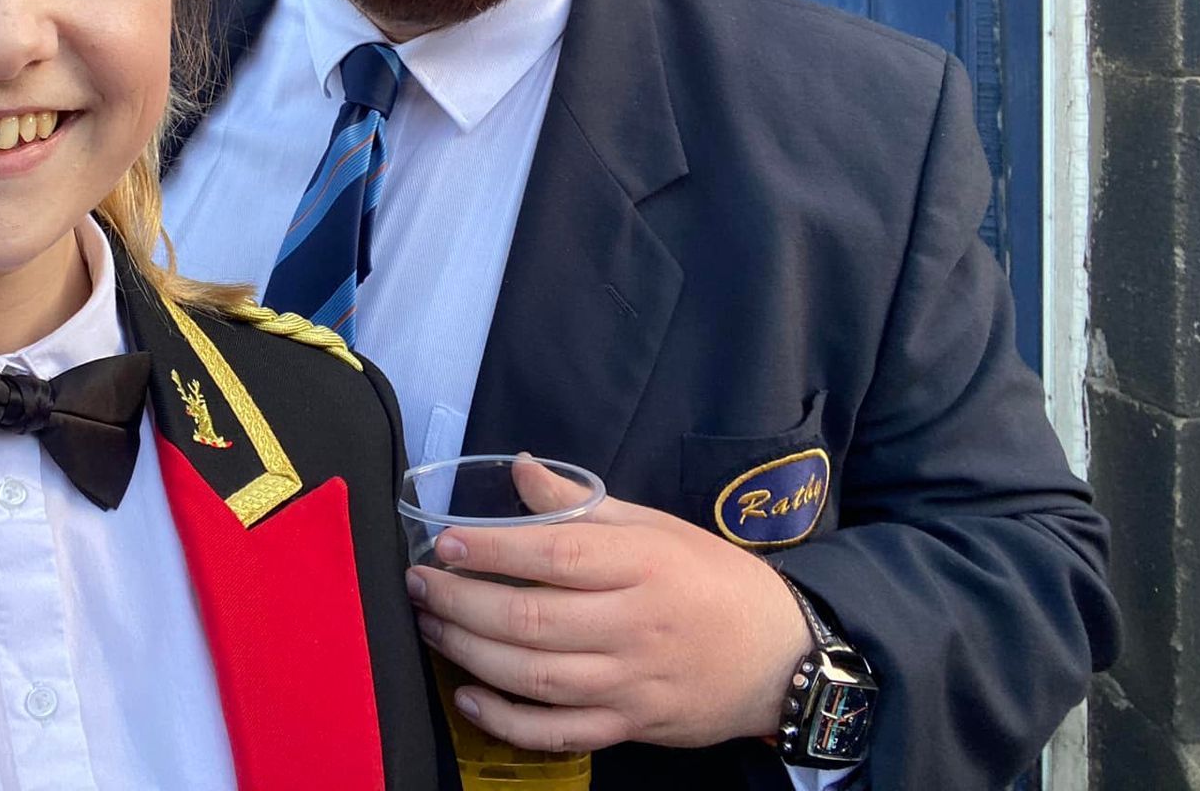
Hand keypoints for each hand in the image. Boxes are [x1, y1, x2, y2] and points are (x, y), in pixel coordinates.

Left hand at [405, 457, 810, 752]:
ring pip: (536, 677)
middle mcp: (634, 625)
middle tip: (419, 586)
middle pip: (533, 619)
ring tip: (431, 627)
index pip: (556, 554)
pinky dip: (506, 721)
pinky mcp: (629, 726)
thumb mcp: (654, 526)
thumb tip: (518, 468)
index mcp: (643, 564)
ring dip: (470, 652)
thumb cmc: (709, 579)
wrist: (779, 656)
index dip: (493, 549)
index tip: (444, 543)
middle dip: (461, 602)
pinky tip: (467, 695)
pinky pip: (558, 732)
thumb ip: (580, 503)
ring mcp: (631, 683)